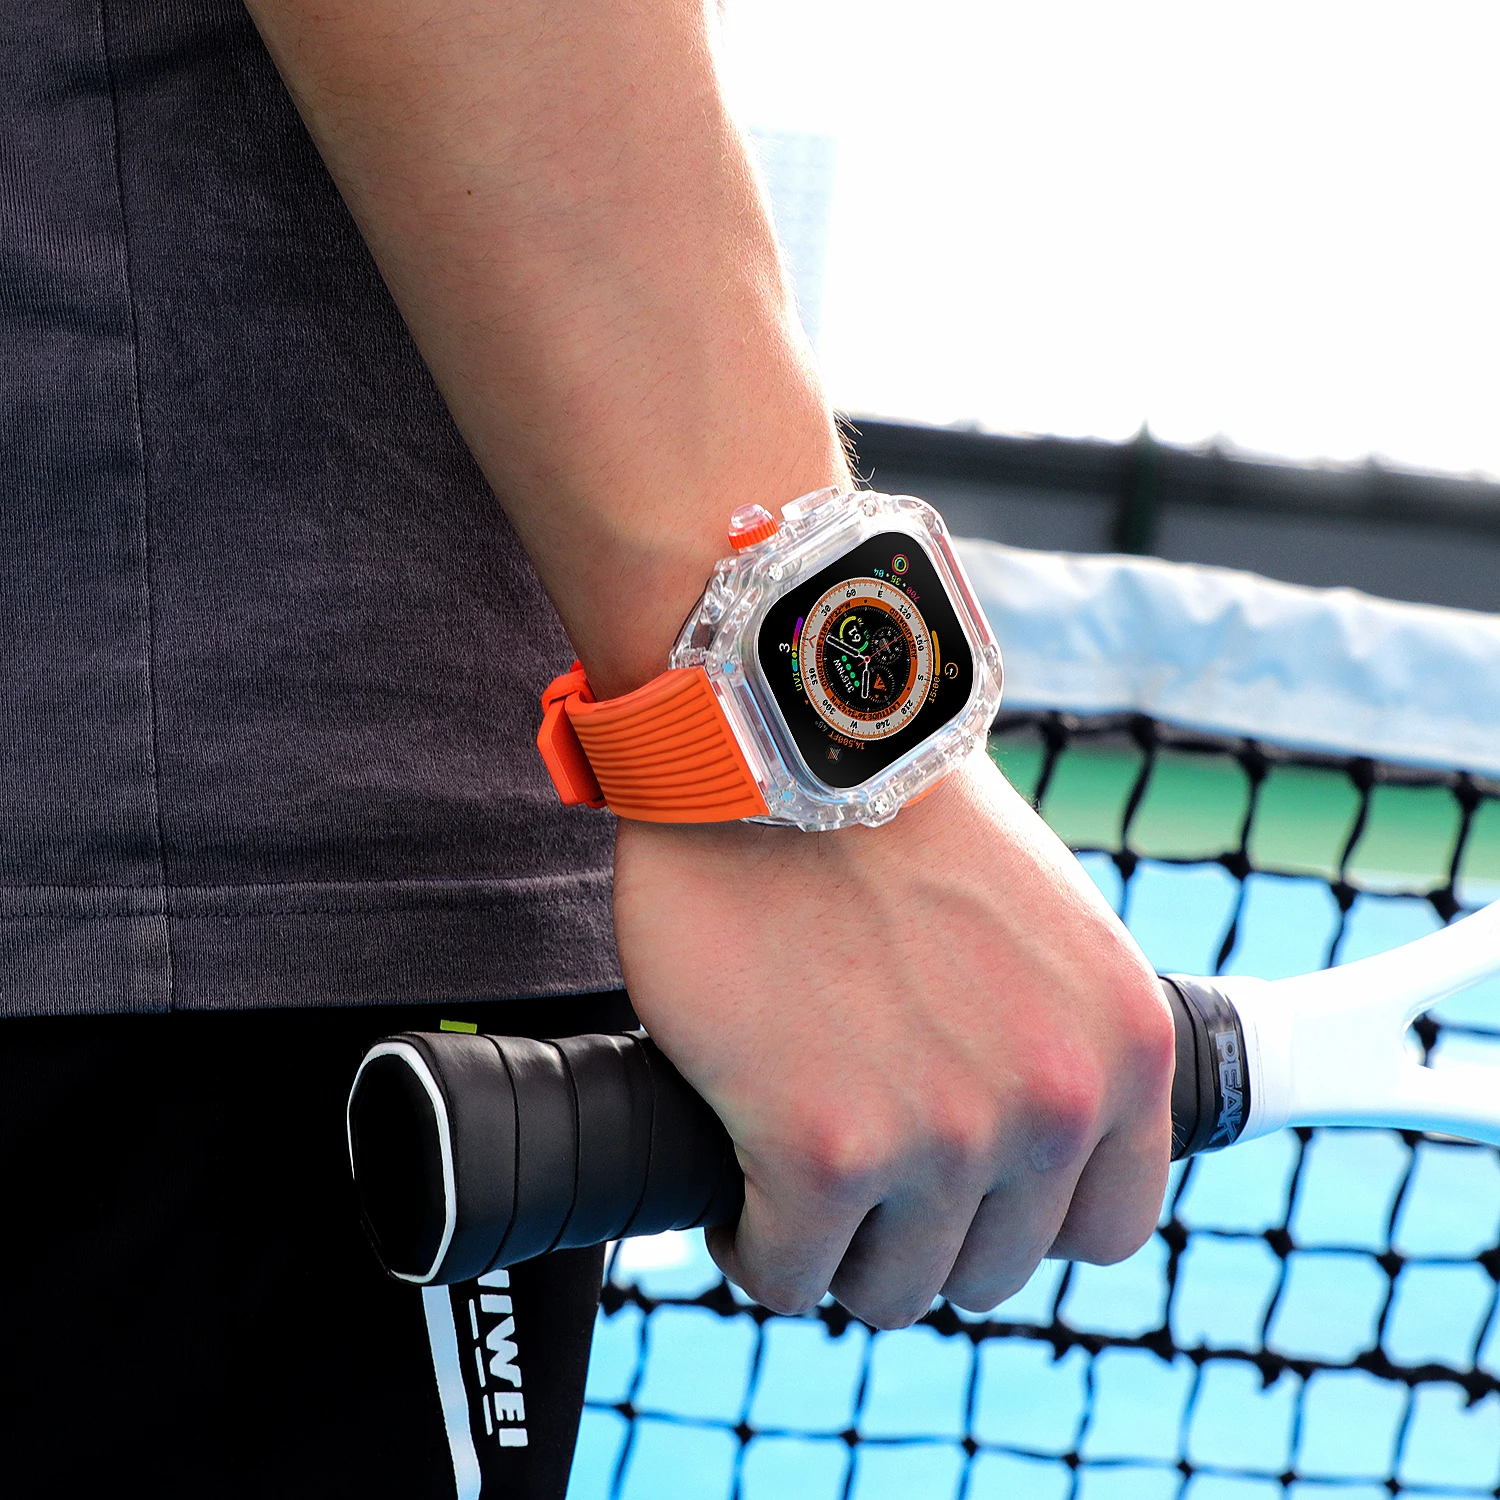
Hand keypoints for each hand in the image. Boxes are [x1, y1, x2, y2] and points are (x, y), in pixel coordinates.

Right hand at [613, 750, 1173, 1327]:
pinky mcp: (824, 1151)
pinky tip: (739, 1188)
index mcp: (1125, 1043)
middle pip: (989, 1271)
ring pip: (889, 1289)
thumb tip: (1012, 1126)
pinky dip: (756, 1245)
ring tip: (792, 1175)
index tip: (957, 1188)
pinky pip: (787, 1272)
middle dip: (916, 1231)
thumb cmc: (888, 816)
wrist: (781, 742)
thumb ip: (1050, 1028)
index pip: (1106, 1229)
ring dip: (835, 1246)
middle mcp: (1054, 1102)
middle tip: (853, 1169)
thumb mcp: (1038, 922)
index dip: (1018, 1216)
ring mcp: (943, 1136)